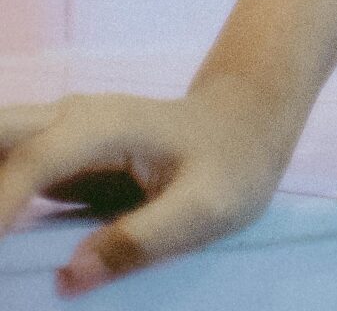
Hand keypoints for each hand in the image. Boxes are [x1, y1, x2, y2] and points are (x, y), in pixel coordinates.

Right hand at [0, 80, 297, 293]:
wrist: (249, 119)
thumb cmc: (233, 161)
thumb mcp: (203, 209)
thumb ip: (138, 240)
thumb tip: (69, 278)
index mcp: (106, 127)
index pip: (36, 161)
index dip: (2, 202)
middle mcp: (73, 119)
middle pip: (3, 133)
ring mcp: (63, 134)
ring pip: (3, 144)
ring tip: (2, 244)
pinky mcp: (60, 155)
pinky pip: (12, 167)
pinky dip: (1, 190)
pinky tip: (7, 229)